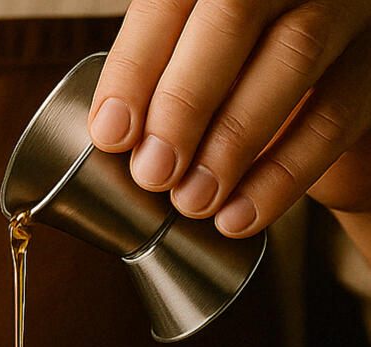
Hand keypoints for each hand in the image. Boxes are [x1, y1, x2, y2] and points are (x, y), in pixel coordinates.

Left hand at [88, 0, 370, 235]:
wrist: (317, 88)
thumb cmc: (235, 73)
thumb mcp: (191, 61)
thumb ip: (156, 79)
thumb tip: (115, 133)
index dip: (137, 65)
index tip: (113, 133)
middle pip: (234, 12)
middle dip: (184, 102)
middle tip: (154, 173)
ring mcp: (344, 6)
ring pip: (292, 56)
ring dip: (232, 142)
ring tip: (192, 201)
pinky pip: (334, 114)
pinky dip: (282, 174)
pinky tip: (240, 214)